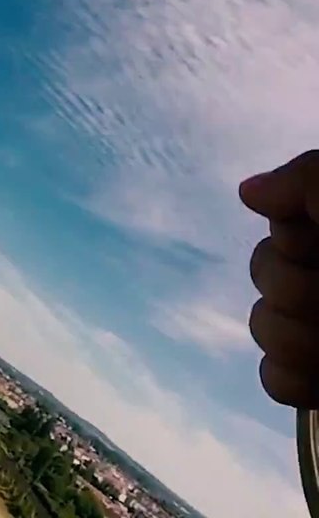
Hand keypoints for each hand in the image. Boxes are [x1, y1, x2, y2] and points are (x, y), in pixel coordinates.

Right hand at [241, 151, 318, 407]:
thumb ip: (308, 178)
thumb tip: (248, 192)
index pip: (279, 228)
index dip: (294, 237)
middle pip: (261, 275)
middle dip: (297, 288)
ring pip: (263, 329)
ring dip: (300, 336)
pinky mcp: (318, 383)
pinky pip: (273, 380)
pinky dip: (297, 380)